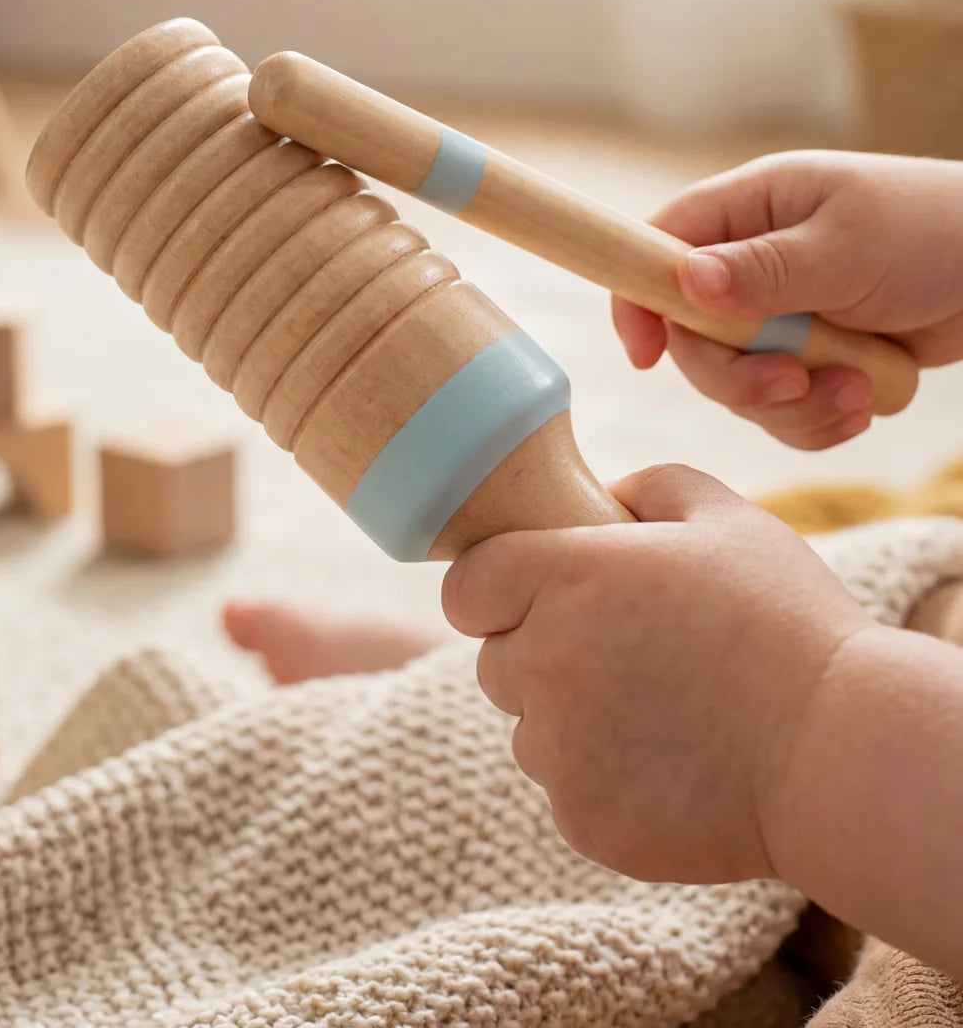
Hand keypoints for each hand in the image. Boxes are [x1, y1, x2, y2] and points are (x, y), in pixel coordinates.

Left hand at [442, 463, 872, 883]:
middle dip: (543, 652)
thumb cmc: (786, 623)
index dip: (498, 588)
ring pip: (529, 730)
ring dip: (571, 720)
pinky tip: (675, 763)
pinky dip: (605, 780)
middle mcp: (544, 661)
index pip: (466, 586)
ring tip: (663, 712)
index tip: (540, 595)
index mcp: (567, 576)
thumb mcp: (726, 518)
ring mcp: (558, 749)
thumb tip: (599, 496)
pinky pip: (567, 789)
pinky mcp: (581, 819)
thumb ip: (648, 488)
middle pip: (496, 660)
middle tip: (628, 655)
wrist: (840, 753)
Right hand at [613, 151, 962, 447]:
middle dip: (739, 376)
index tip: (647, 357)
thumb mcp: (848, 246)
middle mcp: (753, 265)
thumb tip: (686, 284)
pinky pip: (786, 411)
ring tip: (856, 393)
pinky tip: (865, 402)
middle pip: (695, 339)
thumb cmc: (932, 229)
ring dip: (793, 405)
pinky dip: (820, 421)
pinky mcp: (815, 362)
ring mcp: (783, 317)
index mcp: (749, 211)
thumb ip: (766, 269)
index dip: (639, 303)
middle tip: (792, 383)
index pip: (657, 251)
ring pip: (740, 386)